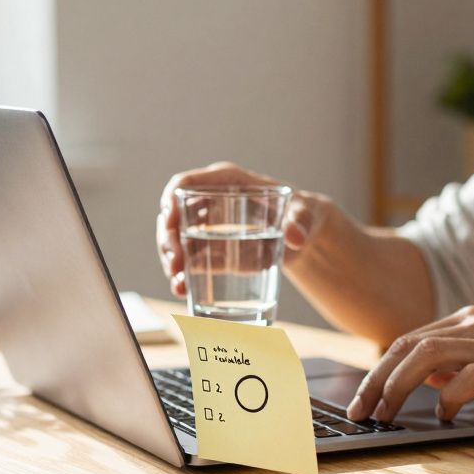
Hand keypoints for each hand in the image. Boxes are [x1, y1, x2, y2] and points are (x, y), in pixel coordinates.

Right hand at [156, 162, 328, 296]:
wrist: (304, 235)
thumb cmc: (302, 213)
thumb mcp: (305, 214)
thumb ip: (301, 222)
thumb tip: (295, 237)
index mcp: (227, 183)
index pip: (187, 183)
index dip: (170, 199)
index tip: (168, 221)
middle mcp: (211, 202)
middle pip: (174, 216)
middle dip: (168, 240)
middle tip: (176, 264)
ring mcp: (208, 228)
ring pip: (176, 241)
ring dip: (171, 262)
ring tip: (179, 284)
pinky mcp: (212, 250)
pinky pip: (189, 261)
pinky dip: (182, 275)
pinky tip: (183, 290)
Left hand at [345, 306, 473, 423]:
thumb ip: (463, 364)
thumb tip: (425, 379)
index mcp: (473, 320)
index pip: (409, 340)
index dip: (379, 370)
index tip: (362, 400)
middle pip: (409, 345)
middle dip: (377, 380)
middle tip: (361, 411)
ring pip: (429, 355)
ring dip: (398, 386)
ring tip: (387, 414)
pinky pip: (469, 377)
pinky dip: (448, 397)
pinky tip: (443, 415)